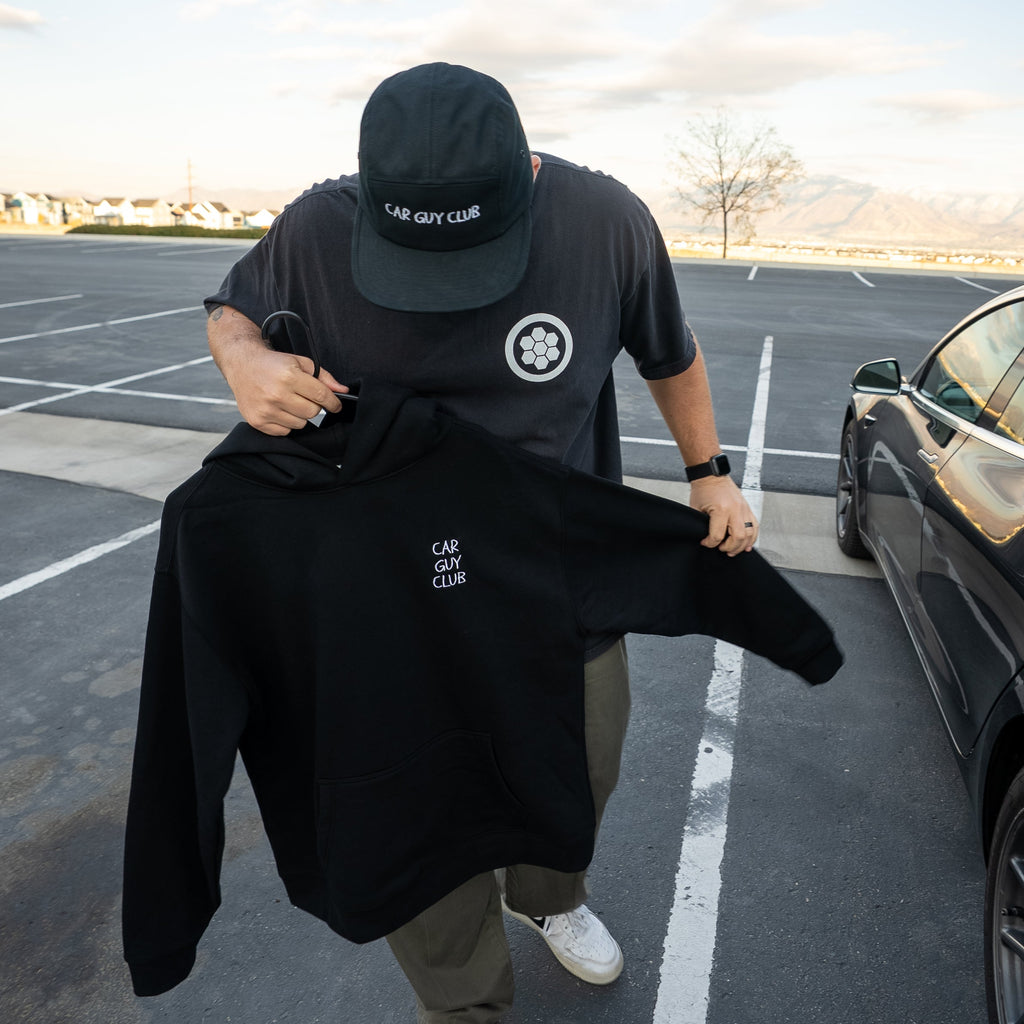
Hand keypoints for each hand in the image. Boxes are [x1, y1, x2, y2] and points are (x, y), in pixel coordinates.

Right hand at [224, 346, 345, 435]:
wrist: (242, 365)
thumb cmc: (272, 364)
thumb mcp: (300, 362)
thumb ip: (324, 377)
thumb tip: (342, 391)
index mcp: (288, 376)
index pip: (321, 395)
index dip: (333, 402)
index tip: (336, 405)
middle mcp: (276, 394)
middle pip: (312, 412)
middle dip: (313, 405)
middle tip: (303, 396)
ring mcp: (266, 410)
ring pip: (300, 424)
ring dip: (299, 415)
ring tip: (288, 401)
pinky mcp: (258, 421)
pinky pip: (285, 431)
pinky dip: (286, 422)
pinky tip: (278, 409)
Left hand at [688, 476, 758, 555]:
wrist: (711, 475)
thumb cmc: (703, 489)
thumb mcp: (697, 509)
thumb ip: (702, 525)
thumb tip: (705, 538)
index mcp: (721, 509)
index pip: (717, 536)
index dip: (710, 543)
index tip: (705, 543)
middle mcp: (735, 509)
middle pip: (738, 537)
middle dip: (729, 547)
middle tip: (721, 549)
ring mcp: (743, 508)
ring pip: (749, 534)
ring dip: (741, 545)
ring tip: (733, 550)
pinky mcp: (747, 508)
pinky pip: (755, 526)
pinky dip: (752, 537)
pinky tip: (746, 544)